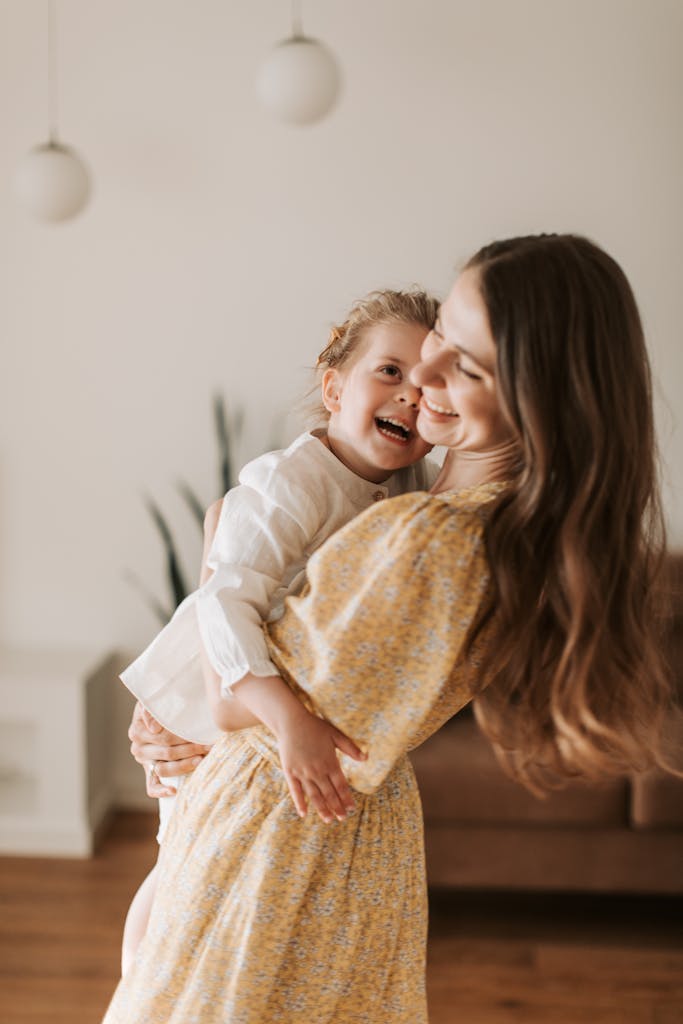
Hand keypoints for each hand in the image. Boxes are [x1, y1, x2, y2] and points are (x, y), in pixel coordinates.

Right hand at [129, 702, 212, 797]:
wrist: (158, 707)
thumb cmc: (161, 701)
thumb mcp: (155, 699)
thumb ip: (150, 709)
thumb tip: (153, 728)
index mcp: (137, 730)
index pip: (163, 738)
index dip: (184, 737)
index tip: (201, 735)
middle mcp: (138, 748)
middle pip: (167, 752)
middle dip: (191, 749)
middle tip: (209, 745)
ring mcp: (144, 761)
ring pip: (164, 769)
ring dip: (184, 765)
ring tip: (201, 760)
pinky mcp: (149, 772)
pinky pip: (151, 786)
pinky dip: (161, 791)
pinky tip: (173, 791)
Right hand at [277, 708, 366, 823]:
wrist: (292, 722)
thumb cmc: (315, 727)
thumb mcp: (335, 734)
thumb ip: (350, 748)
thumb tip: (366, 758)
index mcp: (330, 762)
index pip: (341, 785)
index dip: (347, 798)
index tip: (352, 808)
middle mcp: (317, 770)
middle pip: (329, 793)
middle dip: (337, 807)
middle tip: (343, 818)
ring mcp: (303, 772)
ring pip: (314, 795)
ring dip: (322, 809)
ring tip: (329, 820)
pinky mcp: (290, 772)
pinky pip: (295, 791)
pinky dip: (300, 803)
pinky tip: (304, 813)